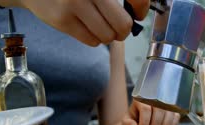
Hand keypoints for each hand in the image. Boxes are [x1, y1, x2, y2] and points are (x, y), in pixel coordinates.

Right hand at [18, 0, 149, 45]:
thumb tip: (137, 15)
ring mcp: (75, 3)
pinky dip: (93, 38)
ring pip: (108, 36)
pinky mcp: (63, 20)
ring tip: (97, 23)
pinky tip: (84, 25)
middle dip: (123, 30)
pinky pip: (92, 41)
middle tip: (117, 26)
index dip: (141, 9)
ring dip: (107, 35)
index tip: (137, 13)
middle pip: (123, 25)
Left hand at [122, 100, 179, 124]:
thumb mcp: (128, 120)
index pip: (146, 109)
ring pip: (169, 115)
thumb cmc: (136, 116)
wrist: (144, 113)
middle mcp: (156, 97)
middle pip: (159, 112)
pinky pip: (176, 118)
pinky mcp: (174, 109)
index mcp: (142, 98)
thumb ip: (128, 124)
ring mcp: (166, 102)